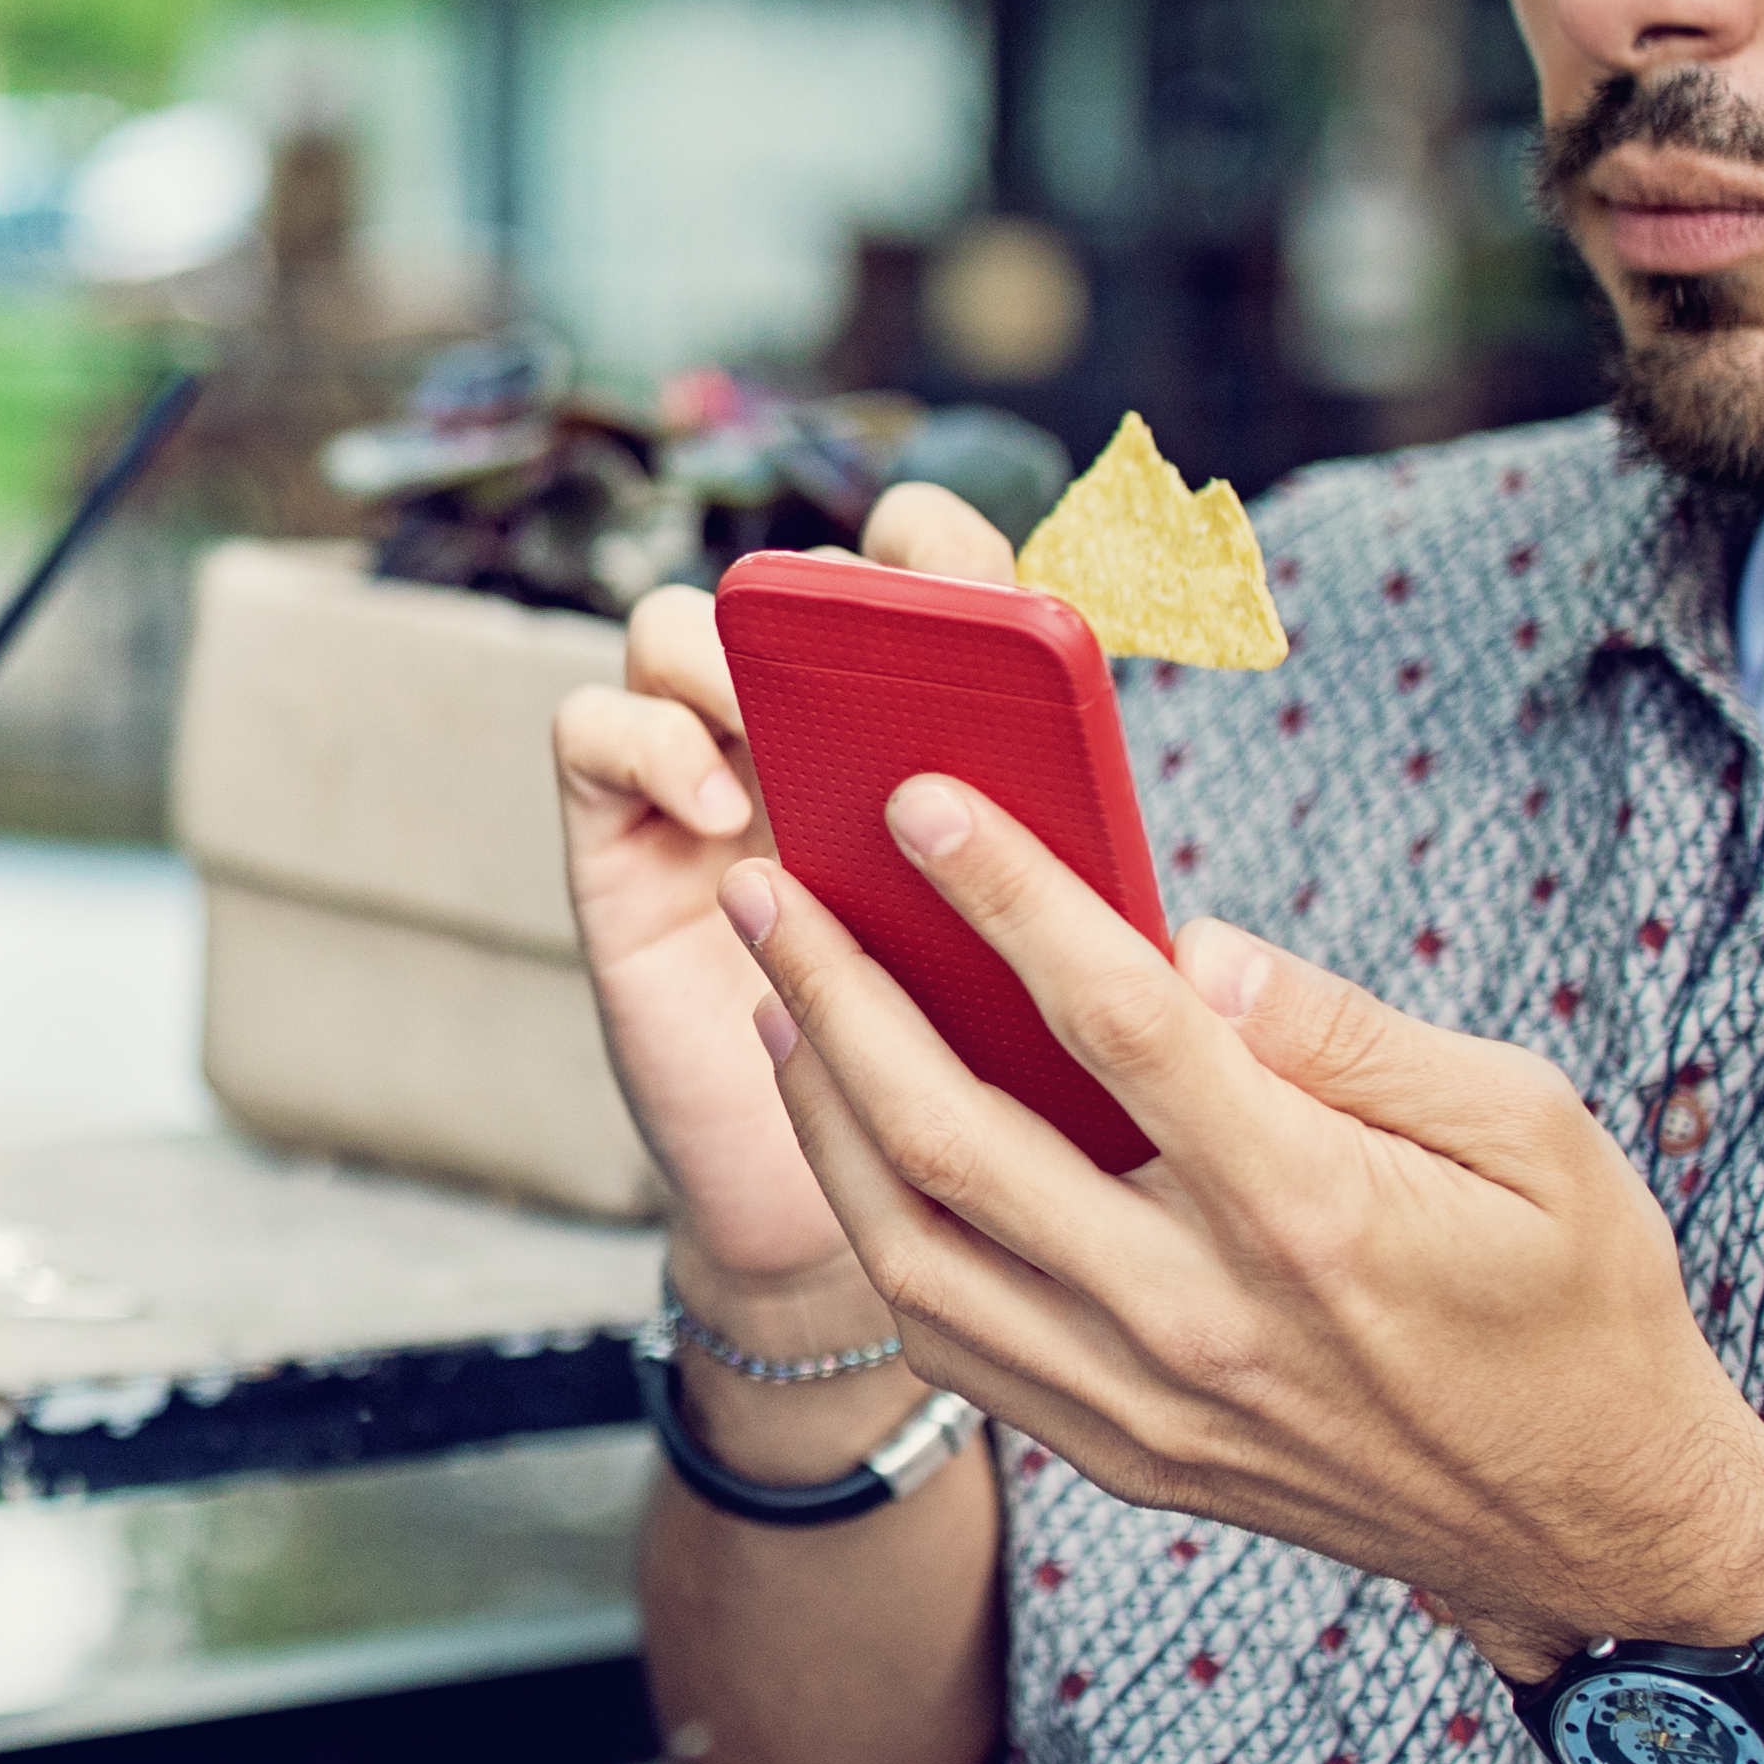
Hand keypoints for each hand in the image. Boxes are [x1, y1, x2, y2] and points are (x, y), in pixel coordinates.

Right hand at [562, 478, 1020, 1358]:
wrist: (901, 1220)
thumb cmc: (1016, 1090)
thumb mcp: (1075, 975)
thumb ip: (1098, 899)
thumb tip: (1172, 885)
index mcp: (934, 733)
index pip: (919, 567)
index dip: (939, 544)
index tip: (982, 584)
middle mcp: (808, 738)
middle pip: (792, 582)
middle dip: (835, 592)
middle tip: (884, 641)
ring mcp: (702, 783)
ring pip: (675, 630)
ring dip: (727, 654)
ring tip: (788, 730)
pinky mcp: (621, 845)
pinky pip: (591, 730)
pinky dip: (649, 740)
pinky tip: (722, 812)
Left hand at [719, 774, 1763, 1676]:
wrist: (1591, 1528)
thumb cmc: (1575, 1299)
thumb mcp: (1527, 1127)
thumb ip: (1346, 1031)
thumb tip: (1190, 944)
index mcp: (1310, 1209)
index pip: (1117, 1024)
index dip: (1007, 900)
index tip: (918, 802)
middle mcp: (1199, 1315)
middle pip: (953, 1137)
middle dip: (837, 996)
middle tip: (768, 889)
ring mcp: (1144, 1402)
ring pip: (911, 1250)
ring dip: (818, 1114)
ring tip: (776, 1002)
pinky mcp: (1120, 1454)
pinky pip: (949, 1339)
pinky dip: (875, 1230)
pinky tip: (849, 1141)